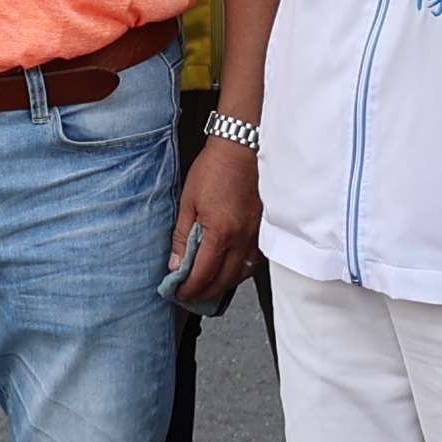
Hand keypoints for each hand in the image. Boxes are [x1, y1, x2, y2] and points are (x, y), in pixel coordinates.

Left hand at [165, 132, 262, 311]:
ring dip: (224, 284)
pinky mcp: (266, 229)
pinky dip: (241, 270)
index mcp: (221, 233)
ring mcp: (257, 235)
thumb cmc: (216, 168)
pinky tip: (231, 268)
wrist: (244, 146)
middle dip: (205, 292)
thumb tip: (176, 264)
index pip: (203, 275)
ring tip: (209, 285)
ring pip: (242, 274)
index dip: (189, 289)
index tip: (179, 293)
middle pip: (224, 280)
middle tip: (190, 295)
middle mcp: (242, 239)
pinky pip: (255, 260)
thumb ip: (183, 236)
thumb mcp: (189, 201)